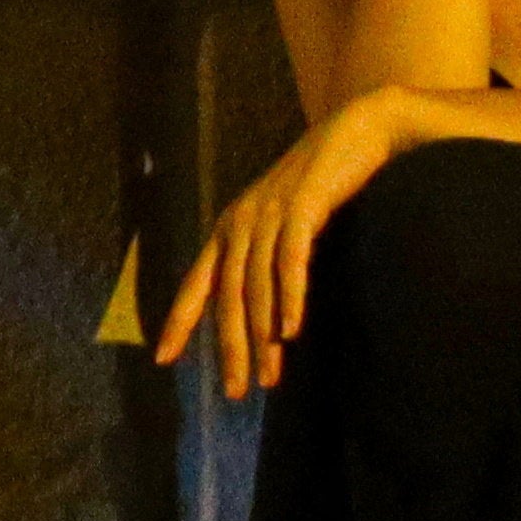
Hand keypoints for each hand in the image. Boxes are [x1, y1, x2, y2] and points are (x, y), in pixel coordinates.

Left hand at [152, 90, 427, 400]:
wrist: (356, 129)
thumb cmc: (320, 183)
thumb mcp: (282, 223)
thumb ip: (266, 261)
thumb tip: (266, 318)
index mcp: (230, 228)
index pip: (197, 283)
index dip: (180, 321)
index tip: (164, 359)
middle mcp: (240, 222)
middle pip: (228, 296)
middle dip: (231, 348)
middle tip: (238, 391)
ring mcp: (269, 213)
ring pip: (257, 287)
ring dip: (264, 337)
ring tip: (270, 378)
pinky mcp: (302, 206)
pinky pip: (291, 261)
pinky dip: (290, 298)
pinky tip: (293, 332)